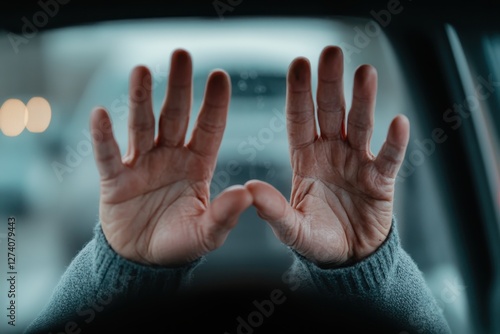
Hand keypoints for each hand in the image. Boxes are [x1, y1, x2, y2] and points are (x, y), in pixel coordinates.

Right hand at [90, 49, 251, 265]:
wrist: (144, 261)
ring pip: (142, 126)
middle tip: (181, 54)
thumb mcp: (207, 234)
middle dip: (179, 87)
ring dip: (140, 99)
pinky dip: (103, 138)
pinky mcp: (115, 181)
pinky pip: (109, 156)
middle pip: (175, 115)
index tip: (220, 75)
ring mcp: (141, 165)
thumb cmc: (179, 243)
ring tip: (142, 70)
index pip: (209, 128)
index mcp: (197, 165)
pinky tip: (100, 114)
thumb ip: (225, 215)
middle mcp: (170, 157)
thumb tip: (247, 194)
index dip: (214, 103)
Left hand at [245, 46, 409, 266]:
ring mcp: (357, 163)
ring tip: (365, 73)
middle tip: (331, 52)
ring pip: (360, 125)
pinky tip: (398, 122)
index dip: (299, 93)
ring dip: (364, 100)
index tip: (298, 64)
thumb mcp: (291, 228)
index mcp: (306, 157)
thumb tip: (250, 188)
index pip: (300, 119)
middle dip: (331, 83)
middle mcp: (331, 152)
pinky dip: (394, 142)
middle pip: (331, 112)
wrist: (350, 258)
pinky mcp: (381, 180)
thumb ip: (273, 210)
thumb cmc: (318, 239)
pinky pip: (389, 158)